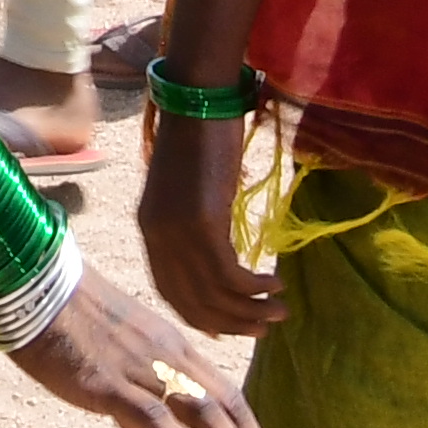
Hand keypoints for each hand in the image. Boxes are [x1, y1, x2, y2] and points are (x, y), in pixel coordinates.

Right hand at [9, 259, 282, 427]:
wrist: (34, 287)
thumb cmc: (68, 320)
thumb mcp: (113, 353)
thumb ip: (132, 389)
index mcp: (171, 347)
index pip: (224, 393)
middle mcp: (167, 357)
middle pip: (225, 404)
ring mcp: (141, 368)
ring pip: (202, 411)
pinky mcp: (110, 382)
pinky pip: (154, 415)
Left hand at [134, 112, 284, 336]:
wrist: (198, 98)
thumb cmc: (198, 138)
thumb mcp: (187, 190)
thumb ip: (191, 224)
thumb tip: (218, 256)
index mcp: (149, 228)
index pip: (169, 290)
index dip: (199, 315)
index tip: (227, 329)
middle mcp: (157, 235)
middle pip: (192, 300)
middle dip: (229, 322)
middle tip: (262, 329)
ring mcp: (177, 230)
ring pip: (214, 293)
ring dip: (249, 310)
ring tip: (278, 313)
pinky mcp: (203, 222)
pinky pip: (230, 274)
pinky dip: (254, 287)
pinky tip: (275, 284)